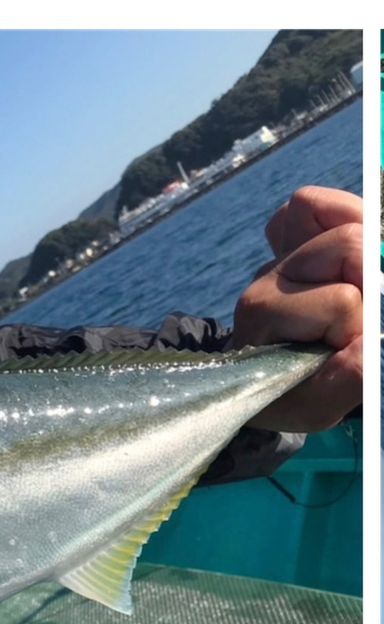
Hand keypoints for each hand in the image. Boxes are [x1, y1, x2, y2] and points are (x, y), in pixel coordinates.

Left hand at [233, 187, 361, 432]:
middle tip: (365, 318)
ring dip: (370, 253)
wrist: (270, 380)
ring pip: (344, 222)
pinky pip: (312, 205)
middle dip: (375, 285)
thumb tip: (374, 339)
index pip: (342, 300)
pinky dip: (347, 216)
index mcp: (265, 314)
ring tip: (367, 291)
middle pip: (350, 245)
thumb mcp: (318, 405)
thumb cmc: (295, 392)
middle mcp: (267, 277)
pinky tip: (360, 255)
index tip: (350, 352)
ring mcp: (279, 255)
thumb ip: (348, 377)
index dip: (360, 327)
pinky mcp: (290, 238)